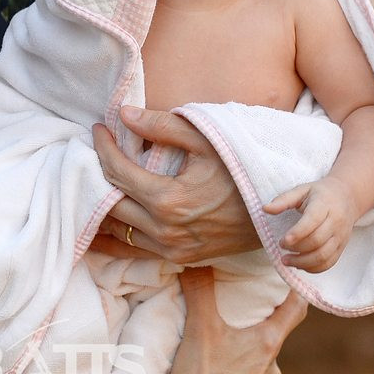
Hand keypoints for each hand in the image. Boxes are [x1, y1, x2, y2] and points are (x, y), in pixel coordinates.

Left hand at [88, 107, 260, 264]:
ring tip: (105, 175)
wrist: (276, 215)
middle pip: (110, 201)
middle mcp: (164, 231)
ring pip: (119, 227)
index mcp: (168, 201)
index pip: (117, 171)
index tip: (98, 128)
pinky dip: (123, 223)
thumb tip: (124, 115)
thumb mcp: (207, 140)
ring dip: (107, 201)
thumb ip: (163, 126)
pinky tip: (120, 204)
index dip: (102, 147)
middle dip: (98, 173)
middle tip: (97, 150)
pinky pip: (136, 243)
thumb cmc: (242, 170)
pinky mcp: (178, 258)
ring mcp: (170, 249)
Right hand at [166, 267, 306, 373]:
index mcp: (268, 343)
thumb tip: (195, 259)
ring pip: (259, 368)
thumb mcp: (200, 327)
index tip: (297, 277)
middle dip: (257, 327)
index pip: (295, 309)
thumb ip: (199, 290)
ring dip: (245, 358)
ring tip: (219, 354)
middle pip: (272, 339)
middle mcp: (274, 370)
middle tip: (237, 317)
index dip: (297, 291)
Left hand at [263, 176, 356, 271]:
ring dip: (303, 262)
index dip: (297, 233)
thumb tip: (265, 209)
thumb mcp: (302, 190)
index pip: (312, 221)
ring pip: (324, 255)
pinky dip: (314, 268)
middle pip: (317, 241)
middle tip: (281, 248)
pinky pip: (329, 262)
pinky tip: (300, 265)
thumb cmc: (320, 193)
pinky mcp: (342, 246)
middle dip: (297, 249)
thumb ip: (283, 200)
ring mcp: (340, 236)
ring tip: (286, 261)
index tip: (282, 241)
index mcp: (324, 204)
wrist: (347, 197)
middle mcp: (336, 221)